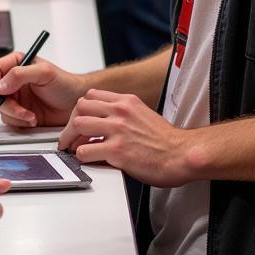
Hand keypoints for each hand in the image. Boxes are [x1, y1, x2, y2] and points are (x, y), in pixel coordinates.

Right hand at [0, 52, 85, 128]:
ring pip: (0, 109)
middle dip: (6, 104)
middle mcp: (12, 81)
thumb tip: (0, 86)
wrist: (76, 103)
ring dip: (15, 115)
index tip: (1, 92)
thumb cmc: (65, 84)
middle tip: (20, 109)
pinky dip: (20, 122)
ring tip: (32, 115)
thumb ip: (20, 75)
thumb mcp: (45, 73)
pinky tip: (33, 119)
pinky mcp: (19, 113)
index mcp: (16, 64)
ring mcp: (15, 98)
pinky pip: (9, 120)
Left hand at [58, 89, 190, 187]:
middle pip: (80, 107)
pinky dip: (82, 157)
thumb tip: (106, 119)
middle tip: (72, 136)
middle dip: (72, 123)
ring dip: (73, 139)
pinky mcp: (117, 151)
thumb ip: (124, 113)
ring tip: (75, 149)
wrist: (182, 154)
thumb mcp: (143, 114)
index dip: (82, 109)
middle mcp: (120, 112)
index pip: (91, 95)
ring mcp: (117, 131)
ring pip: (78, 125)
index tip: (81, 121)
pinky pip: (85, 151)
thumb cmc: (166, 140)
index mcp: (126, 101)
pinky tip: (89, 159)